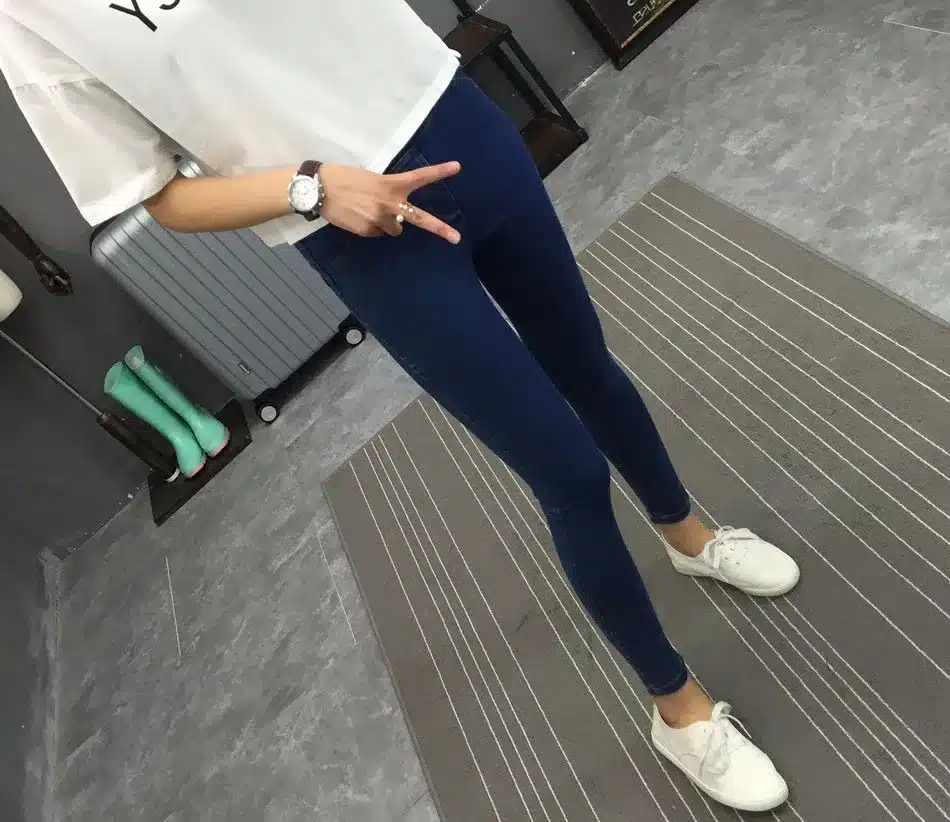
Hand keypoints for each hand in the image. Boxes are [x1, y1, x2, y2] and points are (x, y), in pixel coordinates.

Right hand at [319, 162, 461, 243]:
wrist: (318, 189)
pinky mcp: (368, 232)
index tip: (457, 167)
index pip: (419, 177)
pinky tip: (357, 217)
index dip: (439, 172)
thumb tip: (395, 214)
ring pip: (394, 229)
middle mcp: (390, 204)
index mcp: (391, 185)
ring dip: (387, 223)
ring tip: (368, 211)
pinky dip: (371, 227)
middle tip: (456, 239)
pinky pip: (377, 233)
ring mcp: (380, 220)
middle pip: (420, 219)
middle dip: (440, 229)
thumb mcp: (370, 179)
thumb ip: (387, 193)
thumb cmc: (343, 178)